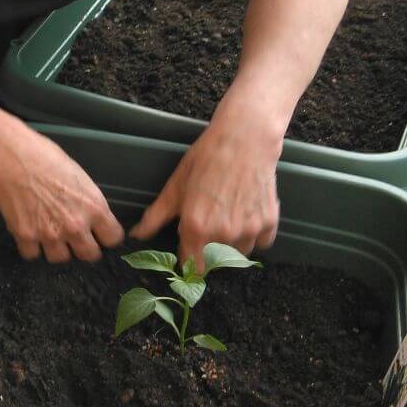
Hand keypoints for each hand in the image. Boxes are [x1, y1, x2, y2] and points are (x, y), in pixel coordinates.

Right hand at [0, 123, 124, 262]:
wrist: (12, 158)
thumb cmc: (45, 157)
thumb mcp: (79, 177)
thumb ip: (87, 202)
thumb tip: (88, 214)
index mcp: (94, 208)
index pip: (113, 238)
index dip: (106, 236)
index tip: (101, 235)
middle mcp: (75, 226)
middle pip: (89, 255)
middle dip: (84, 248)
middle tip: (76, 240)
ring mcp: (50, 234)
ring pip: (61, 258)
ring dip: (57, 249)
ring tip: (50, 235)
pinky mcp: (26, 236)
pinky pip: (33, 254)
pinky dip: (31, 247)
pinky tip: (31, 234)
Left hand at [131, 110, 281, 269]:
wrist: (244, 141)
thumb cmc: (206, 160)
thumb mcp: (174, 188)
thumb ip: (155, 217)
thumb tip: (136, 235)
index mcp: (197, 229)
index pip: (192, 266)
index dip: (189, 260)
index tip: (189, 250)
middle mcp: (224, 235)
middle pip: (216, 261)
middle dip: (209, 250)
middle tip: (209, 226)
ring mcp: (249, 231)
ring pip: (239, 253)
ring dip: (232, 244)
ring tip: (227, 219)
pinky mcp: (269, 223)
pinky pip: (261, 243)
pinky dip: (254, 235)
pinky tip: (245, 216)